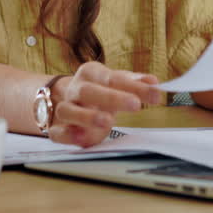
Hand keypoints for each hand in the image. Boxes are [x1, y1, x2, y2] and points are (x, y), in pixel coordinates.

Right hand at [47, 62, 161, 147]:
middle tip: (135, 104)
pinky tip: (82, 139)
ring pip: (68, 110)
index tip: (156, 94)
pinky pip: (58, 132)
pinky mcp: (57, 128)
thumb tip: (153, 82)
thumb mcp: (115, 82)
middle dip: (112, 97)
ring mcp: (65, 108)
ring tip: (107, 122)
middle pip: (89, 90)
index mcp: (91, 74)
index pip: (113, 78)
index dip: (134, 86)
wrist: (65, 100)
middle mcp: (76, 89)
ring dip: (86, 116)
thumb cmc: (98, 91)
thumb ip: (134, 83)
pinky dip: (68, 135)